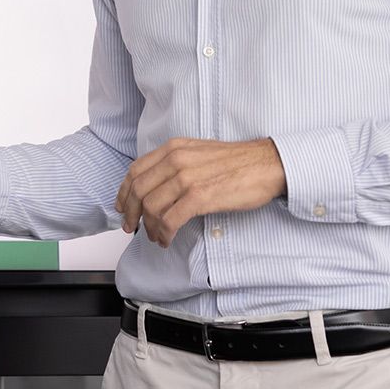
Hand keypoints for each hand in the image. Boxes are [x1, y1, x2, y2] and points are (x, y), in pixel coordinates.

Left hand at [115, 137, 286, 247]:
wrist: (267, 165)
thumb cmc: (238, 162)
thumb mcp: (198, 153)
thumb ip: (175, 164)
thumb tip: (157, 186)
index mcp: (174, 148)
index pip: (135, 171)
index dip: (124, 192)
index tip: (122, 207)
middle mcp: (176, 160)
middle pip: (138, 191)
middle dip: (131, 213)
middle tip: (132, 228)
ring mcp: (186, 178)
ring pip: (151, 207)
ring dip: (150, 227)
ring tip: (156, 237)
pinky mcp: (200, 197)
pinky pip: (170, 220)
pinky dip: (164, 233)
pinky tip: (167, 239)